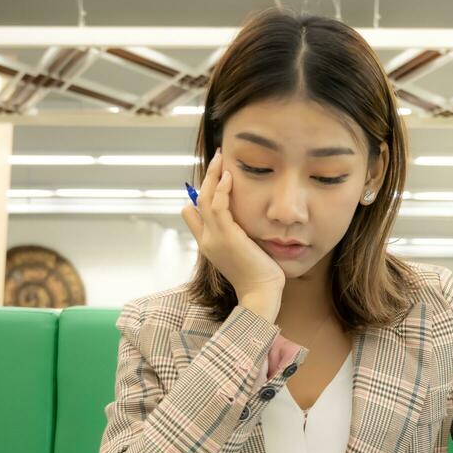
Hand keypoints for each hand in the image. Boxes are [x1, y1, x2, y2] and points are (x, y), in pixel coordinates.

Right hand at [181, 147, 285, 305]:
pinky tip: (228, 176)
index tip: (213, 178)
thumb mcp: (245, 252)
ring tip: (220, 158)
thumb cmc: (259, 276)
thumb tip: (242, 222)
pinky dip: (221, 189)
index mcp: (209, 244)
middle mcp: (207, 240)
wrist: (260, 294)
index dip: (199, 195)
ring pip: (205, 199)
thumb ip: (239, 236)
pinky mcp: (227, 236)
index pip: (193, 215)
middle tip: (217, 159)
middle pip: (198, 201)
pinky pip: (218, 206)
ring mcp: (214, 238)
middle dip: (206, 178)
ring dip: (212, 176)